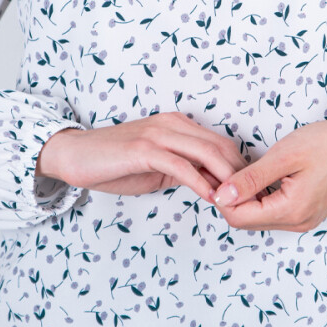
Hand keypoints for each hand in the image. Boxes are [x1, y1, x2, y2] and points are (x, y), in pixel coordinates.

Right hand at [34, 112, 250, 201]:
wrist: (74, 155)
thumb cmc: (115, 163)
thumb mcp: (157, 167)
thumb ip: (184, 170)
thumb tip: (214, 186)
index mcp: (177, 125)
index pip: (220, 143)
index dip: (240, 167)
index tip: (251, 191)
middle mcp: (171, 124)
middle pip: (221, 146)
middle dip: (241, 174)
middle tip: (253, 199)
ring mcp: (158, 134)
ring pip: (207, 153)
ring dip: (226, 180)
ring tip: (236, 202)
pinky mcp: (144, 149)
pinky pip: (181, 166)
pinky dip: (200, 183)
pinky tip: (210, 198)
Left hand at [210, 117, 326, 232]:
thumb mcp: (285, 156)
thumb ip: (251, 179)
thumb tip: (221, 196)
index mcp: (292, 211)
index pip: (239, 218)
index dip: (221, 197)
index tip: (214, 173)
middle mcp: (298, 223)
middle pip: (247, 220)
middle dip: (230, 199)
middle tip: (222, 170)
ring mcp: (303, 220)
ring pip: (259, 217)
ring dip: (245, 198)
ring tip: (238, 172)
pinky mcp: (307, 212)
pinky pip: (273, 212)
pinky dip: (260, 198)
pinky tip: (256, 179)